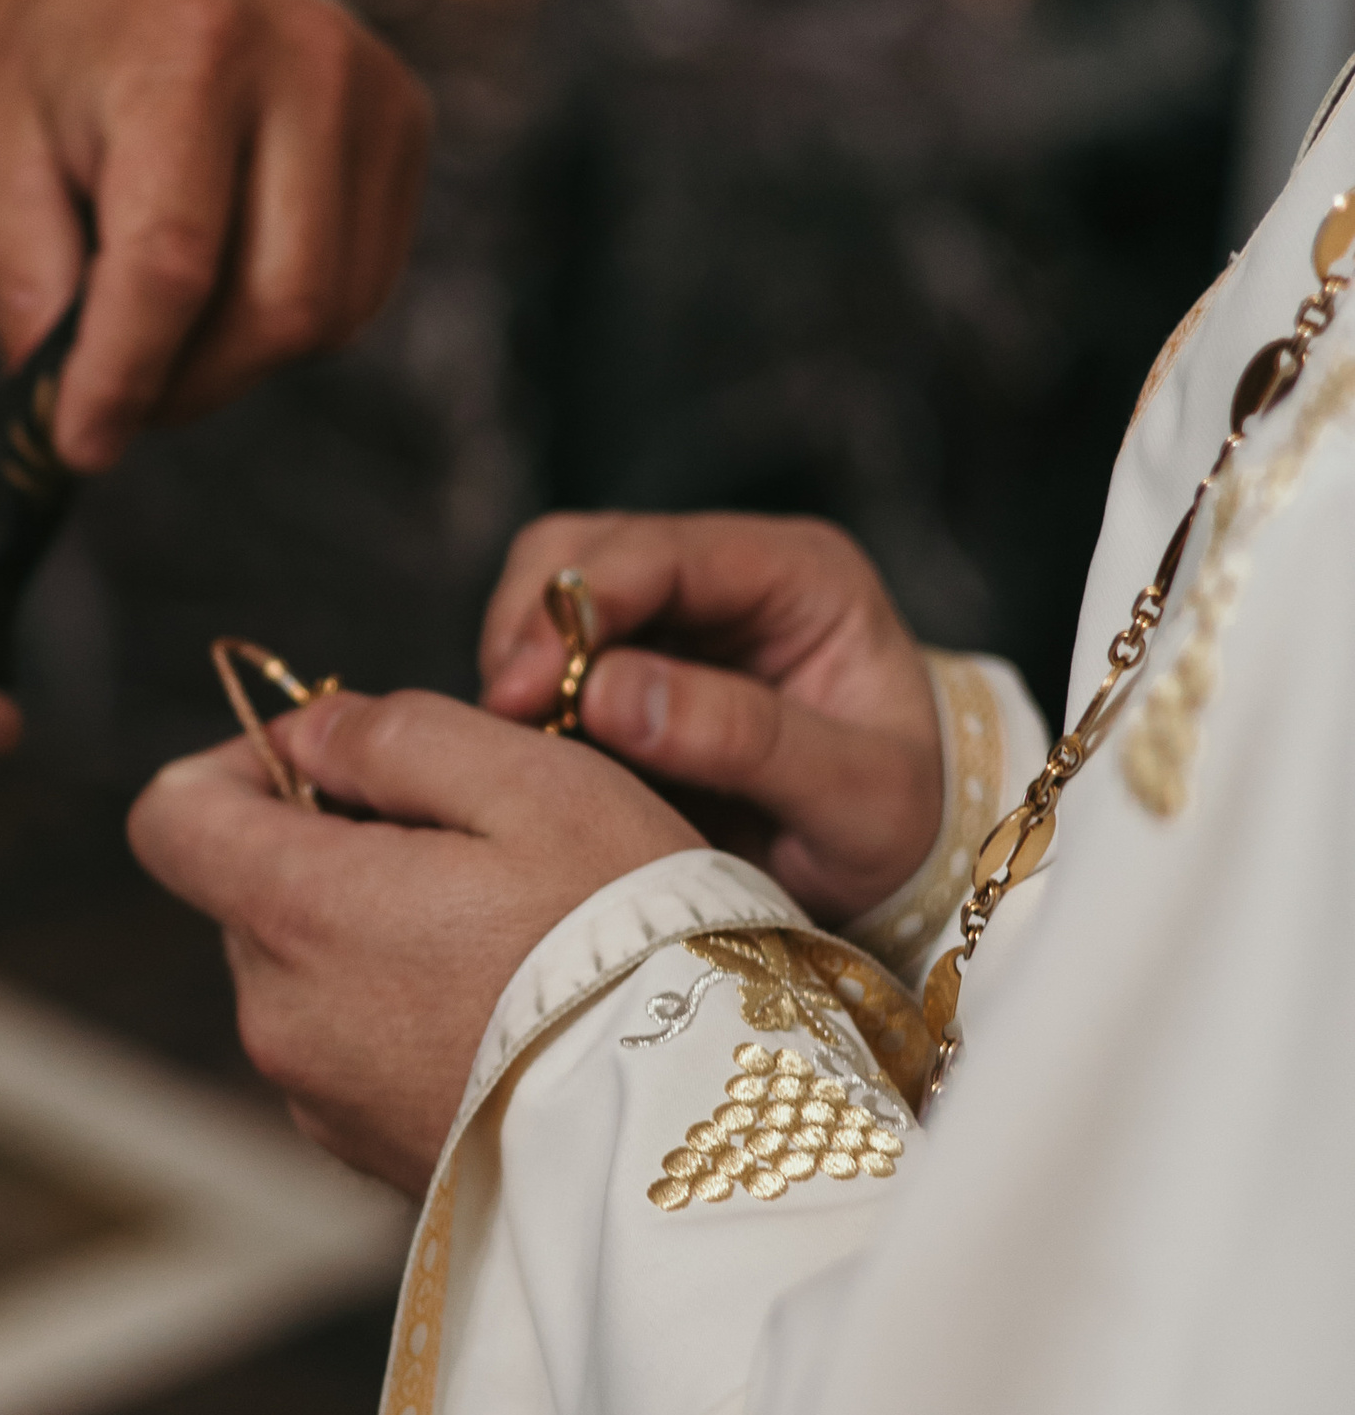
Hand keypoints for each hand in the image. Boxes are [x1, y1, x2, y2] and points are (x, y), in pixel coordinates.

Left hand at [0, 0, 429, 475]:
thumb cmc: (55, 32)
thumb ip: (27, 275)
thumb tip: (67, 408)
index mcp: (184, 54)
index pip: (173, 264)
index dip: (125, 376)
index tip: (81, 442)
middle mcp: (304, 65)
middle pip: (280, 305)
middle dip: (192, 382)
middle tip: (120, 389)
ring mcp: (373, 92)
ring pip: (334, 310)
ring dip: (241, 359)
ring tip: (164, 328)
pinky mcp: (405, 121)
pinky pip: (364, 279)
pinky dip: (290, 317)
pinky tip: (226, 279)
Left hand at [128, 688, 693, 1193]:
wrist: (697, 1135)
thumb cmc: (630, 947)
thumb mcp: (533, 781)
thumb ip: (395, 735)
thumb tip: (311, 735)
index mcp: (297, 910)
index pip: (172, 816)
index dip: (239, 763)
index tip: (333, 761)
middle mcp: (278, 1013)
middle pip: (250, 893)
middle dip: (333, 848)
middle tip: (468, 845)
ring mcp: (318, 1097)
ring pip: (307, 972)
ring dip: (375, 934)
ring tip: (505, 934)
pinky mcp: (367, 1153)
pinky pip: (354, 1050)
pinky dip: (405, 1014)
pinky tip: (508, 1010)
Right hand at [478, 513, 940, 927]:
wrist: (905, 864)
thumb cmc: (900, 827)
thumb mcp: (857, 797)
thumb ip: (745, 738)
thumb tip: (612, 692)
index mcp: (801, 574)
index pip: (662, 551)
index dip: (578, 607)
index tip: (522, 689)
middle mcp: (729, 572)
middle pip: (581, 550)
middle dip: (532, 630)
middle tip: (510, 725)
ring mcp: (674, 613)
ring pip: (546, 592)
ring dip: (521, 664)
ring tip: (530, 747)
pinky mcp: (631, 662)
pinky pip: (546, 656)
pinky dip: (527, 701)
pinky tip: (543, 759)